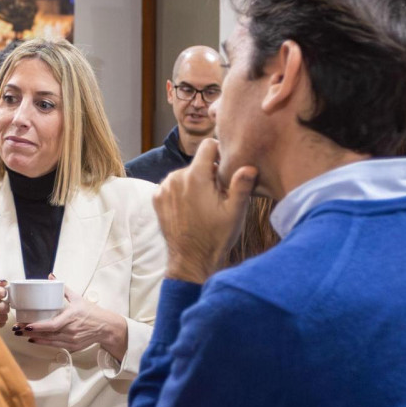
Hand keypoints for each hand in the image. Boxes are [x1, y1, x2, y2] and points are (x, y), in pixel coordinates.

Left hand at [16, 278, 127, 359]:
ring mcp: (72, 340)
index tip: (27, 325)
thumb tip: (51, 276)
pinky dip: (44, 343)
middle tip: (18, 329)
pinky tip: (35, 340)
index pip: (52, 325)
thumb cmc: (92, 312)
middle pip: (47, 334)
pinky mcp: (73, 347)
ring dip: (35, 339)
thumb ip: (63, 288)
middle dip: (30, 333)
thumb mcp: (78, 298)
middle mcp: (71, 331)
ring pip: (50, 342)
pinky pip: (56, 346)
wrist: (106, 327)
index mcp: (71, 317)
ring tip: (23, 334)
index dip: (38, 327)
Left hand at [155, 138, 256, 283]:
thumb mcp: (235, 212)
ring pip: (184, 173)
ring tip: (204, 204)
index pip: (208, 146)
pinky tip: (190, 208)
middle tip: (218, 195)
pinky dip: (181, 192)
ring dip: (195, 183)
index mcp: (195, 177)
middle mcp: (175, 178)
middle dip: (209, 173)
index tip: (225, 169)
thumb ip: (242, 185)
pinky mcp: (157, 198)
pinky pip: (172, 185)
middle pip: (197, 163)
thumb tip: (249, 166)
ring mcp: (163, 188)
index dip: (220, 153)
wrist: (191, 260)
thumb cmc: (216, 237)